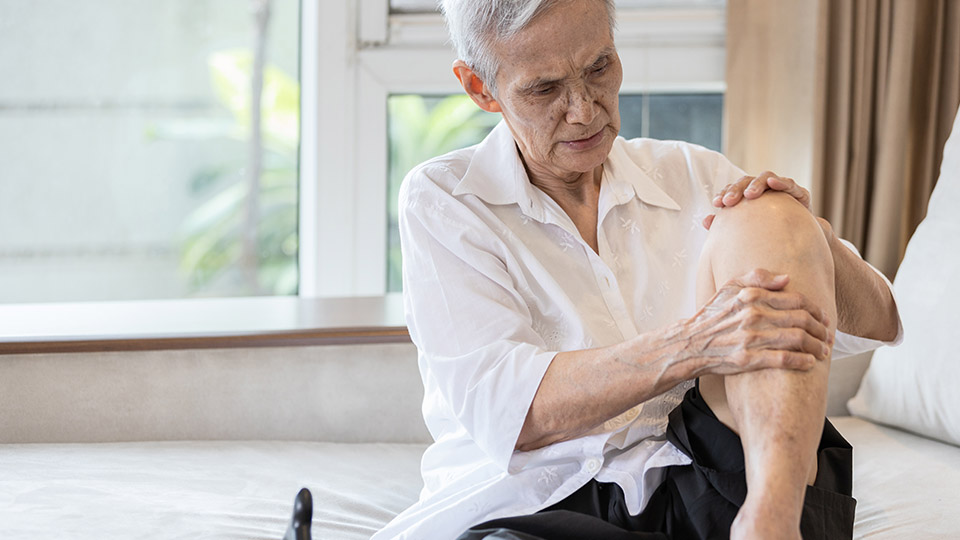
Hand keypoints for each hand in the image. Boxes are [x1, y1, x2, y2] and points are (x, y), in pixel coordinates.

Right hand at [678, 269, 832, 375]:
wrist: (688, 345)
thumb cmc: (711, 317)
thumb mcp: (727, 288)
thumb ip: (756, 277)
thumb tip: (786, 278)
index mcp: (751, 296)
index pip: (796, 299)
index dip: (816, 309)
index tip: (824, 317)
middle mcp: (752, 315)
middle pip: (802, 320)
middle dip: (821, 330)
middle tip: (828, 337)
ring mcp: (750, 338)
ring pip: (797, 340)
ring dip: (816, 346)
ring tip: (824, 351)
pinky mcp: (747, 359)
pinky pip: (783, 359)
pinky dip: (801, 361)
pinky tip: (810, 363)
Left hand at [702, 171, 810, 229]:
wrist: (798, 244)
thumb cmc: (768, 237)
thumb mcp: (746, 232)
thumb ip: (726, 225)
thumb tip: (705, 221)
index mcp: (749, 198)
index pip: (734, 189)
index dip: (724, 193)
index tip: (716, 203)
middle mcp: (764, 191)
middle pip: (747, 181)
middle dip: (736, 189)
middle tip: (728, 201)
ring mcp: (781, 190)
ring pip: (766, 178)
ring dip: (756, 184)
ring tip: (749, 194)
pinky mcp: (799, 194)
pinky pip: (790, 184)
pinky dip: (782, 182)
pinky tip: (773, 183)